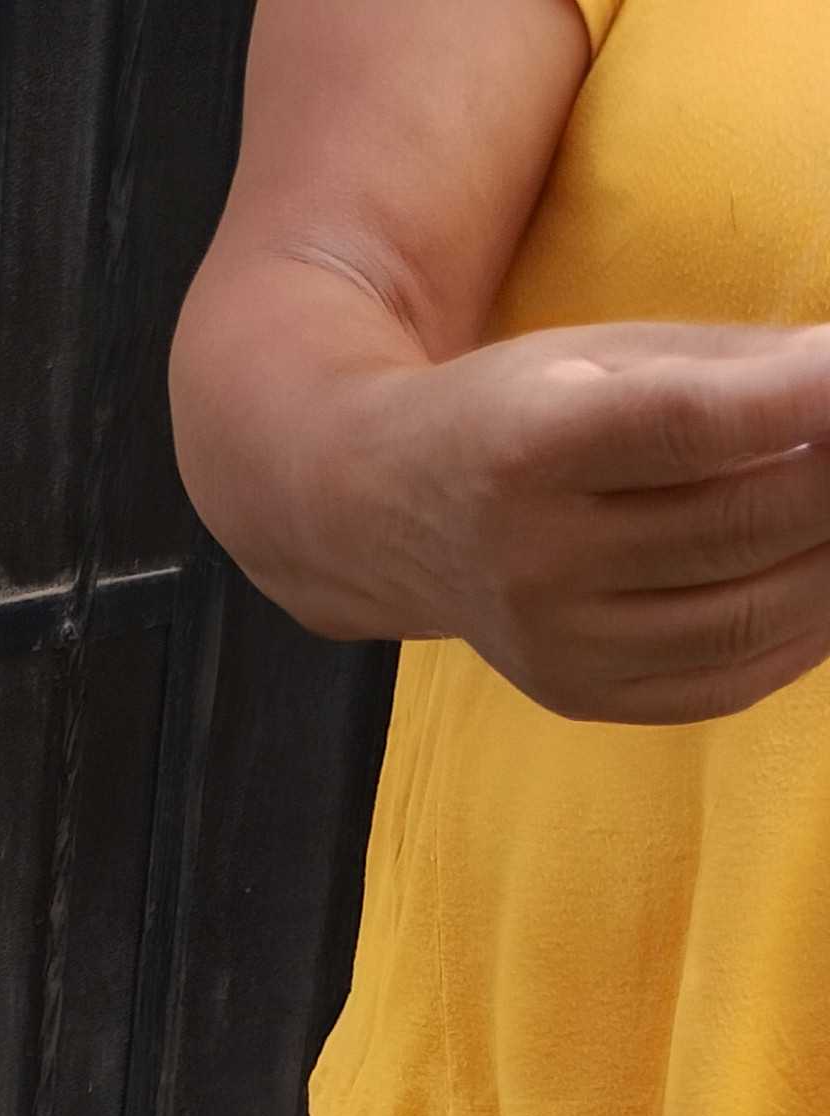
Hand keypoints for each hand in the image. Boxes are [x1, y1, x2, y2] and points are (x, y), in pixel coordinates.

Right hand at [357, 320, 829, 722]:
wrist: (392, 512)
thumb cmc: (521, 411)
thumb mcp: (602, 355)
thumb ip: (732, 366)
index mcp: (532, 447)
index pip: (690, 427)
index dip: (803, 401)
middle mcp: (537, 560)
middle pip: (737, 527)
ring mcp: (558, 645)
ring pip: (748, 617)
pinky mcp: (580, 696)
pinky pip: (726, 682)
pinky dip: (804, 635)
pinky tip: (826, 583)